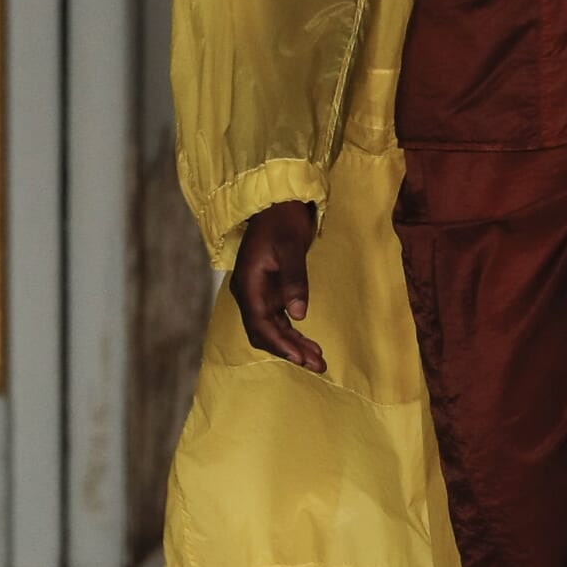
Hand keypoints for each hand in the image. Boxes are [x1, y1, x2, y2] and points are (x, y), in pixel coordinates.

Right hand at [232, 199, 325, 373]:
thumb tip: (299, 315)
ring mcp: (258, 293)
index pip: (261, 324)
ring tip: (318, 360)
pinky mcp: (269, 291)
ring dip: (293, 345)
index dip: (280, 344)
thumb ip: (294, 281)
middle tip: (318, 366)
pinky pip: (278, 320)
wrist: (277, 201)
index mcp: (248, 285)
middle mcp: (249, 293)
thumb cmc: (283, 220)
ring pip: (272, 329)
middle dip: (289, 351)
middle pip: (265, 333)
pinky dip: (293, 333)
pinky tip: (309, 344)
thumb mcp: (291, 248)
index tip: (300, 358)